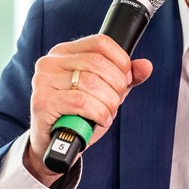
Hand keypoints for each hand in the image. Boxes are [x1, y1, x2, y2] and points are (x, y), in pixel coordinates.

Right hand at [23, 35, 152, 185]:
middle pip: (97, 63)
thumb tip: (146, 66)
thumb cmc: (79, 116)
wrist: (55, 146)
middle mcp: (50, 62)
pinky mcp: (42, 101)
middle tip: (116, 101)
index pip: (100, 43)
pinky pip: (81, 102)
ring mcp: (43, 81)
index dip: (121, 61)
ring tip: (107, 113)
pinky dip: (99, 113)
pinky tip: (100, 120)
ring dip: (108, 103)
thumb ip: (125, 78)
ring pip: (91, 83)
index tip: (125, 80)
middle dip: (116, 85)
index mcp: (65, 53)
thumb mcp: (105, 93)